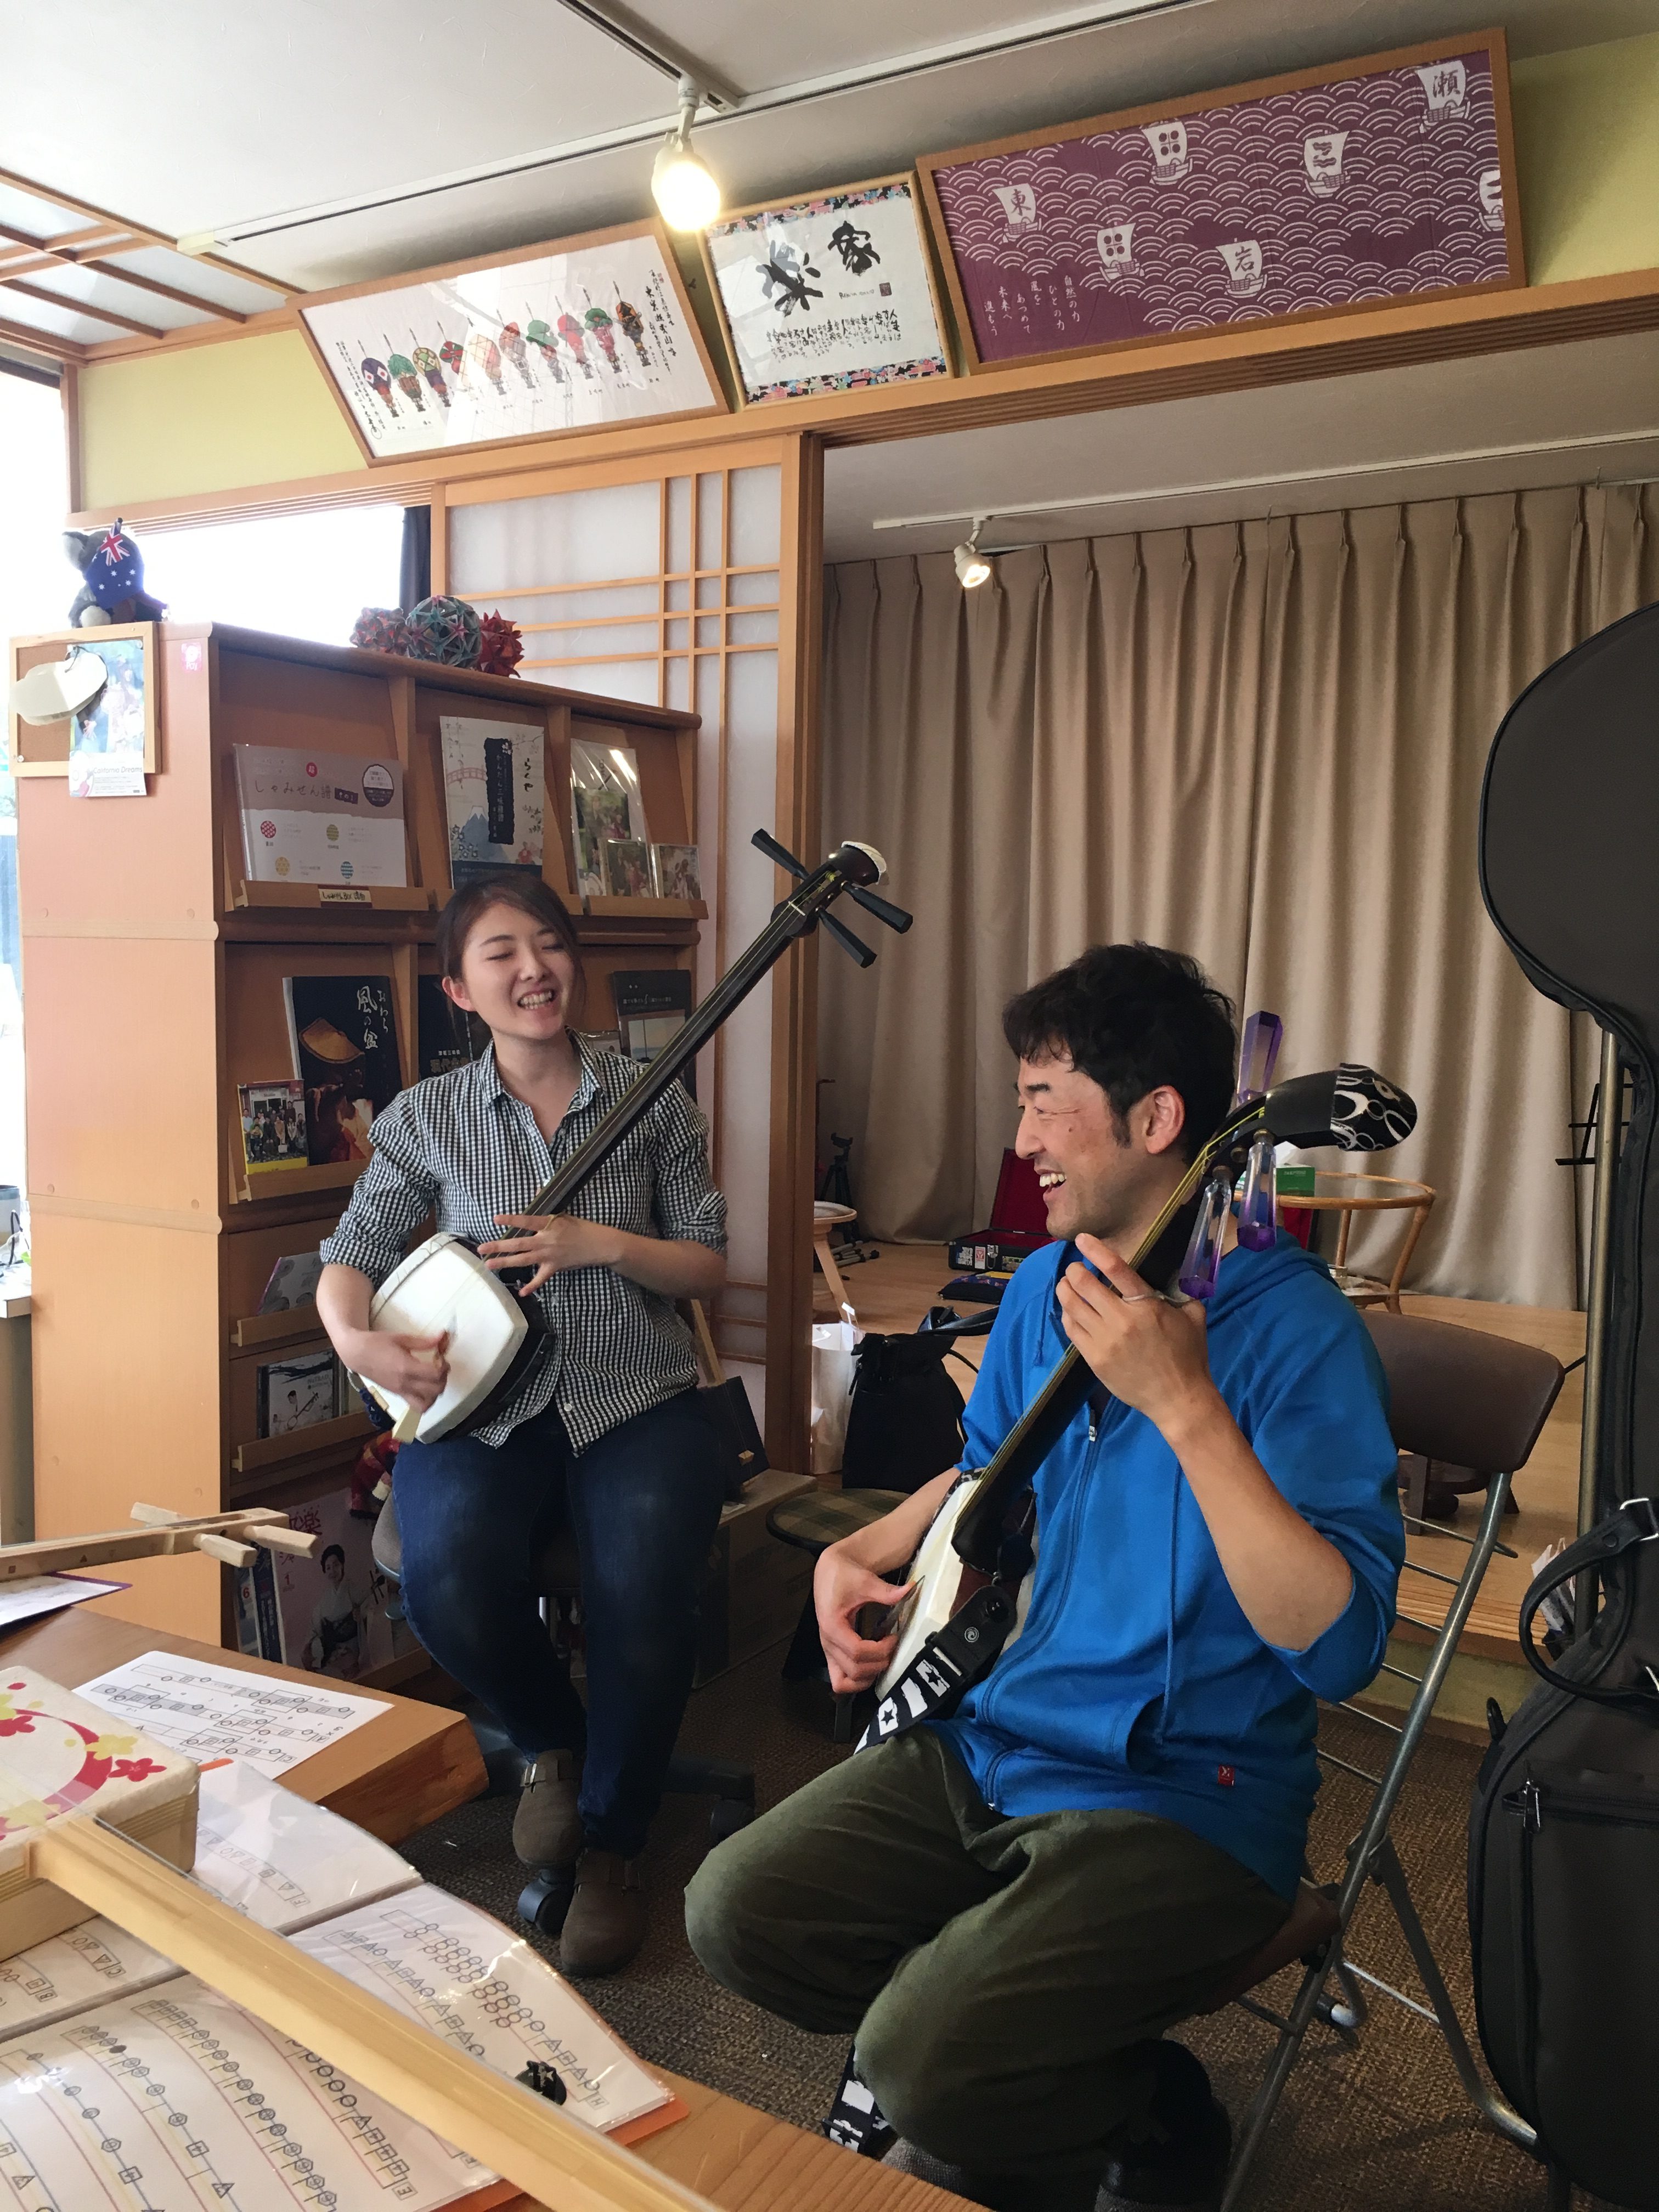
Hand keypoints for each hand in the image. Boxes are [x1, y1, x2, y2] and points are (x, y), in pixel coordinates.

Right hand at [344, 1329, 448, 1413]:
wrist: (357, 1354)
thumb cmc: (377, 1343)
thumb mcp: (402, 1338)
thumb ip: (425, 1341)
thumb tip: (443, 1336)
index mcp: (406, 1367)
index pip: (435, 1374)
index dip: (444, 1366)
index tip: (441, 1357)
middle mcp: (404, 1383)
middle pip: (435, 1391)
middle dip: (443, 1379)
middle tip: (439, 1367)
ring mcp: (400, 1391)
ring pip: (426, 1404)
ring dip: (435, 1394)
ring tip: (433, 1379)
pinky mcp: (397, 1395)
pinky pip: (415, 1406)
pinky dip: (425, 1401)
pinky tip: (425, 1388)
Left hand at [478, 1214, 620, 1296]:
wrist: (599, 1245)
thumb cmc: (582, 1228)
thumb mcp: (565, 1213)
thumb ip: (547, 1203)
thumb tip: (538, 1187)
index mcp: (549, 1224)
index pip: (526, 1221)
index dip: (511, 1220)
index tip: (495, 1219)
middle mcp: (546, 1240)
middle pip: (518, 1244)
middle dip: (498, 1246)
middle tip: (481, 1249)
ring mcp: (550, 1255)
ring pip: (523, 1260)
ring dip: (505, 1263)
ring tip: (489, 1265)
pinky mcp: (555, 1267)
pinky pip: (541, 1278)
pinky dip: (532, 1286)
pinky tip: (521, 1292)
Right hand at [814, 1543, 911, 1694]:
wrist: (829, 1571)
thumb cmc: (844, 1575)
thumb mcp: (865, 1580)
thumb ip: (886, 1591)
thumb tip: (909, 1590)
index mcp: (832, 1626)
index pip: (857, 1652)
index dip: (880, 1650)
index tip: (893, 1637)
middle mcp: (827, 1642)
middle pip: (854, 1670)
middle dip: (878, 1663)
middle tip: (891, 1647)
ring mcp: (828, 1650)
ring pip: (844, 1682)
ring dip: (867, 1676)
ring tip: (882, 1658)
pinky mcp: (831, 1653)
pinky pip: (840, 1680)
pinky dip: (856, 1680)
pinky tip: (871, 1665)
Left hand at [1057, 1234, 1219, 1438]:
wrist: (1178, 1398)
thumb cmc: (1189, 1357)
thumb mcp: (1193, 1317)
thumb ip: (1182, 1294)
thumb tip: (1174, 1279)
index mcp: (1147, 1305)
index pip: (1116, 1269)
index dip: (1095, 1250)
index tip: (1082, 1239)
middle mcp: (1121, 1320)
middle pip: (1085, 1285)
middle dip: (1075, 1271)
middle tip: (1075, 1268)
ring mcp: (1105, 1340)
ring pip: (1072, 1306)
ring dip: (1065, 1290)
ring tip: (1066, 1284)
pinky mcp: (1094, 1359)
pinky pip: (1071, 1330)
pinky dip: (1067, 1315)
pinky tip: (1069, 1310)